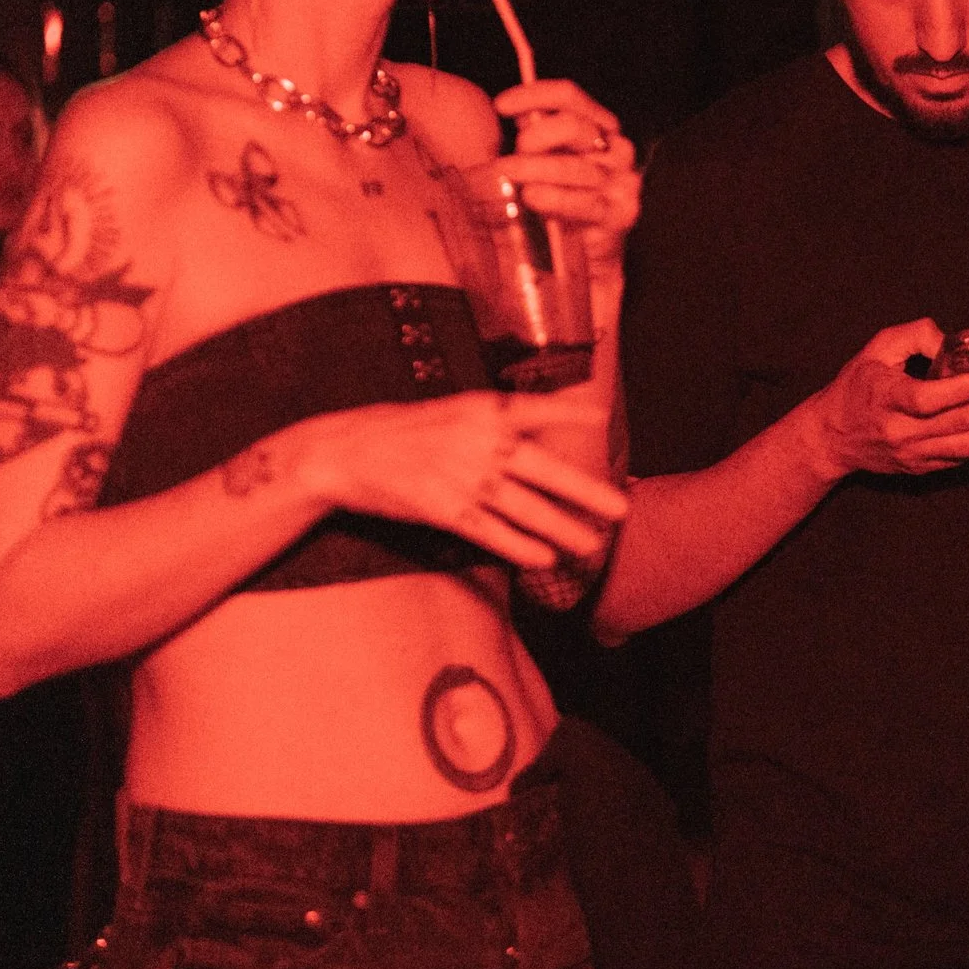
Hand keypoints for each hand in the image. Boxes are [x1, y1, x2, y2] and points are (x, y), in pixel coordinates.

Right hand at [290, 390, 628, 570]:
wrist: (347, 452)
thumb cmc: (403, 431)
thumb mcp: (451, 411)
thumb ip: (492, 422)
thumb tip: (534, 434)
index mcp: (480, 410)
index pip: (533, 409)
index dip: (569, 414)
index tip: (601, 420)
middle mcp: (476, 442)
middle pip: (542, 470)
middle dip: (586, 492)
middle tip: (621, 509)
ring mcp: (461, 477)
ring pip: (523, 508)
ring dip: (562, 529)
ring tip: (592, 545)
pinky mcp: (443, 510)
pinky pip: (490, 532)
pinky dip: (519, 546)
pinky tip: (544, 559)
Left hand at [495, 81, 640, 264]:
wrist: (587, 254)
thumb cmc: (561, 199)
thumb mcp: (547, 159)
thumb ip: (536, 134)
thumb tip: (512, 112)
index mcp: (600, 127)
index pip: (569, 96)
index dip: (533, 95)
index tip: (501, 106)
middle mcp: (616, 148)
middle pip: (571, 126)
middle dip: (533, 139)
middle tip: (509, 161)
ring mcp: (622, 180)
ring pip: (573, 166)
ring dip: (534, 169)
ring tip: (508, 176)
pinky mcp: (621, 212)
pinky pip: (584, 202)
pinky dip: (555, 198)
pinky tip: (532, 196)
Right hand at [808, 319, 968, 481]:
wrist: (831, 437)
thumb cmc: (856, 386)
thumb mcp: (877, 348)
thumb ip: (915, 336)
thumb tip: (953, 341)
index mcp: (885, 399)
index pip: (926, 400)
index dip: (959, 391)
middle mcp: (900, 432)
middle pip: (957, 425)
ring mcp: (912, 455)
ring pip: (965, 447)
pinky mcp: (921, 468)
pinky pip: (961, 459)